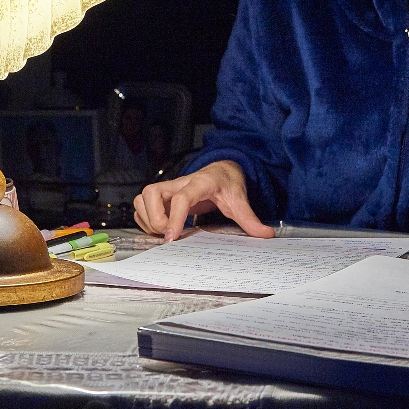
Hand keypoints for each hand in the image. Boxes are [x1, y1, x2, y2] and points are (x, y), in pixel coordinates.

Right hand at [133, 159, 273, 240]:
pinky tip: (160, 229)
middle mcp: (179, 183)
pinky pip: (141, 205)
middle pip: (151, 193)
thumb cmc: (228, 184)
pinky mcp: (161, 195)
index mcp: (199, 183)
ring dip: (147, 219)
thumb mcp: (240, 200)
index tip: (172, 238)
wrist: (222, 170)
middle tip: (170, 235)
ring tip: (164, 232)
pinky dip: (145, 220)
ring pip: (142, 198)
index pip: (182, 197)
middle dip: (155, 218)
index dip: (174, 217)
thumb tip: (266, 234)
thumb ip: (250, 219)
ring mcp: (168, 189)